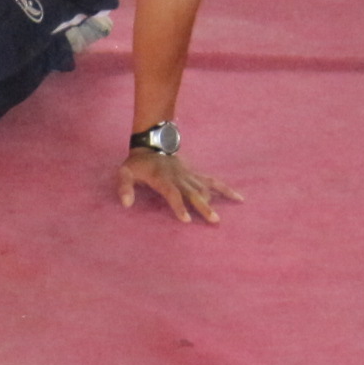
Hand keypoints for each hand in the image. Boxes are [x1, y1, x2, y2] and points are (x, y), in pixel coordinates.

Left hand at [117, 149, 238, 224]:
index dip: (179, 206)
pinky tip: (239, 198)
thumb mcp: (125, 172)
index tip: (187, 220)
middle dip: (203, 207)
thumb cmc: (138, 164)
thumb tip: (126, 204)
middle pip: (193, 193)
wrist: (153, 144)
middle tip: (213, 220)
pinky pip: (213, 182)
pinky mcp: (196, 175)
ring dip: (215, 202)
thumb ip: (124, 187)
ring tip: (220, 218)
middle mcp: (179, 178)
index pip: (172, 193)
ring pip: (206, 188)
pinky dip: (226, 189)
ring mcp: (189, 176)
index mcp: (162, 178)